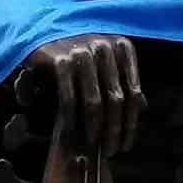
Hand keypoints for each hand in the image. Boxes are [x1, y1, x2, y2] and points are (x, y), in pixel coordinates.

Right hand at [26, 34, 144, 154]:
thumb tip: (142, 108)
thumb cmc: (76, 50)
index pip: (133, 93)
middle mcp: (105, 46)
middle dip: (113, 131)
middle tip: (108, 152)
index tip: (125, 145)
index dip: (131, 124)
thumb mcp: (103, 61)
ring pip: (94, 102)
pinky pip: (69, 98)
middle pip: (115, 100)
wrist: (40, 30)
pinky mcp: (58, 59)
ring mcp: (81, 52)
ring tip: (91, 146)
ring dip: (93, 129)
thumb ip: (122, 80)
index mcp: (122, 46)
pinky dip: (70, 120)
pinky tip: (70, 134)